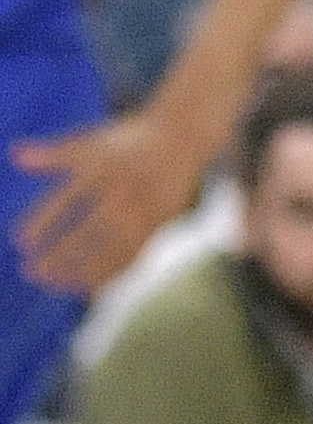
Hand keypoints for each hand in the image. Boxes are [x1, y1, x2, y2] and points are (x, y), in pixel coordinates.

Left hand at [14, 100, 218, 293]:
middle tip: (30, 271)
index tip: (20, 241)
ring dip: (82, 269)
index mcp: (108, 165)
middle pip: (94, 226)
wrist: (184, 136)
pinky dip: (109, 275)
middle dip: (62, 251)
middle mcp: (130, 187)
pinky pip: (134, 256)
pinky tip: (82, 288)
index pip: (72, 196)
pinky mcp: (161, 224)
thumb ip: (54, 155)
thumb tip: (14, 155)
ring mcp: (149, 207)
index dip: (46, 219)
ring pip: (115, 247)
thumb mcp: (91, 142)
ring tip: (51, 282)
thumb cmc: (125, 142)